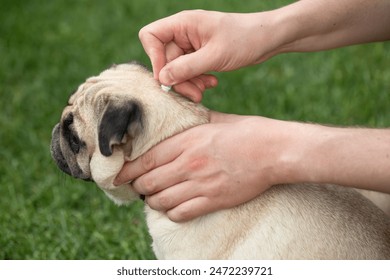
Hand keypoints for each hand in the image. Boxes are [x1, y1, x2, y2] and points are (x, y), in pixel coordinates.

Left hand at [114, 112, 291, 221]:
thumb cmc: (247, 132)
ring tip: (153, 197)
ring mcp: (201, 184)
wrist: (274, 151)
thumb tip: (179, 120)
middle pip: (148, 182)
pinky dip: (171, 212)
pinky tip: (172, 206)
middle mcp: (189, 164)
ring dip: (152, 200)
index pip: (145, 160)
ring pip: (161, 200)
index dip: (127, 171)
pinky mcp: (213, 200)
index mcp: (187, 141)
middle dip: (138, 186)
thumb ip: (192, 123)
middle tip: (138, 186)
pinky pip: (181, 212)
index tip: (117, 176)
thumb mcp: (216, 120)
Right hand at [138, 10, 282, 101]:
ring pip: (177, 69)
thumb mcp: (214, 56)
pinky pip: (190, 71)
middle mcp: (184, 33)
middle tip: (194, 94)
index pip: (151, 36)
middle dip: (179, 79)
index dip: (155, 58)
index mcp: (183, 24)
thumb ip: (187, 68)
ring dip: (189, 82)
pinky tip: (212, 83)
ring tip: (205, 90)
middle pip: (165, 59)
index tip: (167, 76)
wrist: (267, 39)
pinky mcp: (200, 55)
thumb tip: (162, 79)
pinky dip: (198, 80)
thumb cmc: (244, 39)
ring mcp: (191, 44)